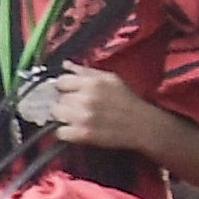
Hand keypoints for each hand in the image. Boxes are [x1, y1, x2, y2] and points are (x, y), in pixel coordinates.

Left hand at [37, 65, 152, 153]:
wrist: (142, 125)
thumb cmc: (127, 101)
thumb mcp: (110, 79)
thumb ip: (86, 71)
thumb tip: (66, 65)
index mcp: (92, 82)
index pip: (61, 81)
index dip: (64, 88)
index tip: (68, 92)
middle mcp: (86, 98)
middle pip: (58, 99)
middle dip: (64, 103)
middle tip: (75, 107)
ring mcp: (83, 117)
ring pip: (56, 114)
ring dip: (62, 117)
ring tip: (74, 118)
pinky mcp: (83, 134)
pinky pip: (60, 132)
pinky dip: (65, 132)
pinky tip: (74, 130)